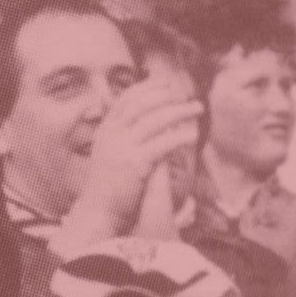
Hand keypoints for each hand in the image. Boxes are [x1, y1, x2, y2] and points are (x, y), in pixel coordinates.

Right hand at [80, 75, 203, 227]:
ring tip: (197, 109)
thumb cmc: (108, 187)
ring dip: (179, 111)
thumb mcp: (109, 154)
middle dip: (167, 95)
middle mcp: (112, 135)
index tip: (168, 83)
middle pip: (142, 104)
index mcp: (106, 130)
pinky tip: (193, 134)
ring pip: (155, 120)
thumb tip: (144, 121)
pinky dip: (179, 136)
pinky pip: (162, 144)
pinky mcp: (135, 164)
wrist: (98, 213)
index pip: (127, 99)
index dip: (149, 87)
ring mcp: (122, 148)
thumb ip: (122, 136)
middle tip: (187, 96)